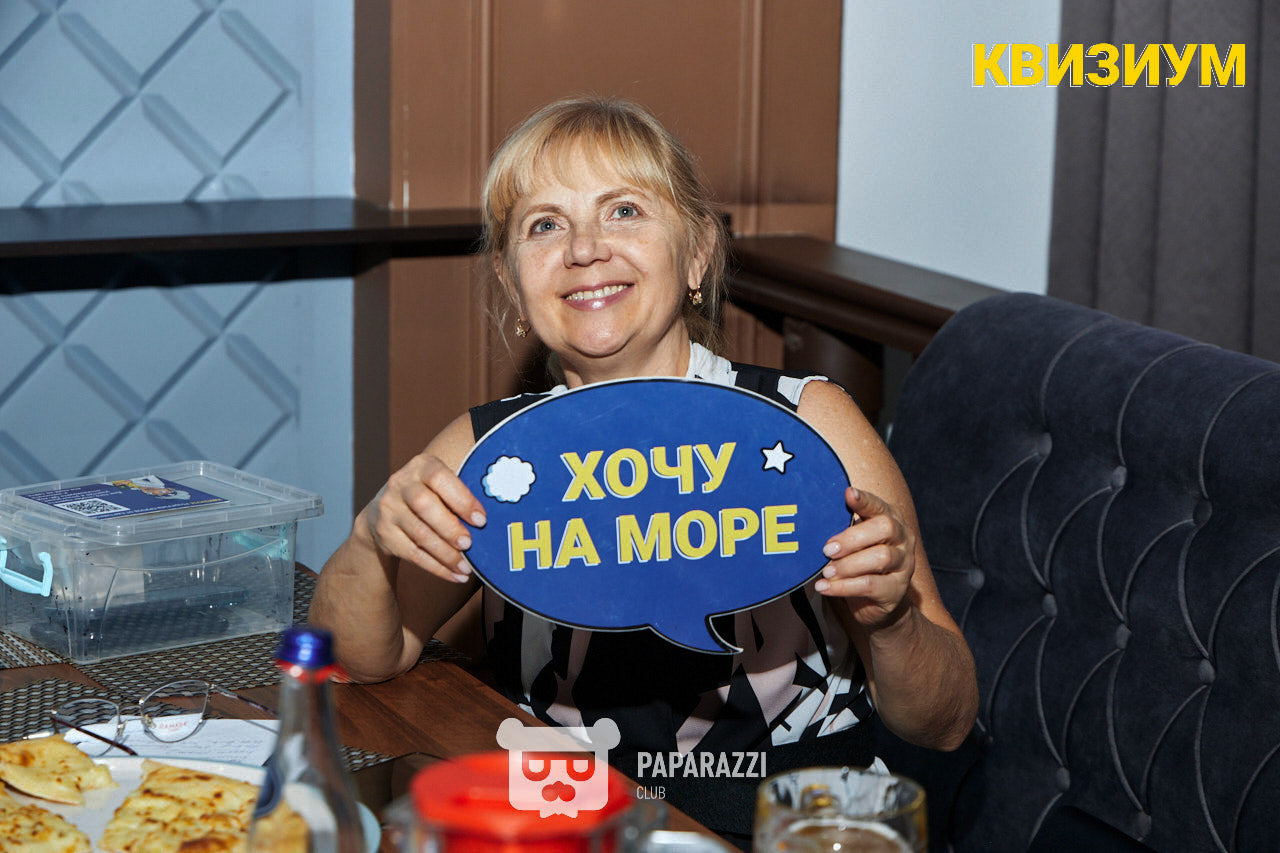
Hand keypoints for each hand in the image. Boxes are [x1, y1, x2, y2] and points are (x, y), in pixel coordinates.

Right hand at [362, 452, 485, 582]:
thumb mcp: (440, 486)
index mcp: (421, 466)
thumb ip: (461, 496)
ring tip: (466, 567)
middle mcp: (400, 484)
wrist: (383, 512)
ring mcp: (388, 509)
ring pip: (420, 534)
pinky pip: (413, 554)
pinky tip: (454, 575)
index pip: (440, 478)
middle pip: (425, 506)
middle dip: (451, 528)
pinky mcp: (384, 534)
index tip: (481, 520)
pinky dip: (437, 568)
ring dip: (446, 554)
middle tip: (469, 544)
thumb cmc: (429, 497)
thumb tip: (490, 520)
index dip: (462, 499)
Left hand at [815, 487, 915, 630]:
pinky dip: (843, 586)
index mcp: (891, 520)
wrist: (875, 602)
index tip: (848, 494)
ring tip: (826, 571)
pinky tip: (825, 587)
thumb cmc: (861, 564)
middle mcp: (903, 540)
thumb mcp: (853, 543)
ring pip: (880, 558)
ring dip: (847, 565)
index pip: (879, 506)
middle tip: (828, 549)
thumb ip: (843, 530)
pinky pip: (870, 585)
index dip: (864, 500)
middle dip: (852, 538)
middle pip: (885, 529)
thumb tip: (816, 522)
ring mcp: (904, 565)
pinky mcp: (896, 590)